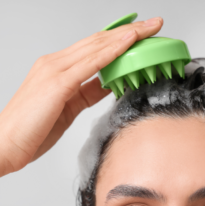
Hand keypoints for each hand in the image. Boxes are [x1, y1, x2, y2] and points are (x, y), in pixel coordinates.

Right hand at [0, 17, 162, 176]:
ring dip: (126, 36)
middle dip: (129, 31)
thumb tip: (108, 84)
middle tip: (152, 24)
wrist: (4, 145)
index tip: (140, 35)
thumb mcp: (69, 107)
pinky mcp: (57, 83)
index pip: (95, 47)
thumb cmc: (33, 129)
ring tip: (148, 28)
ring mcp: (55, 70)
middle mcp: (56, 63)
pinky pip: (91, 63)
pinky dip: (112, 51)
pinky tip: (128, 42)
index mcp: (58, 69)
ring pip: (97, 46)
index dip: (119, 39)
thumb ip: (87, 92)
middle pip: (99, 41)